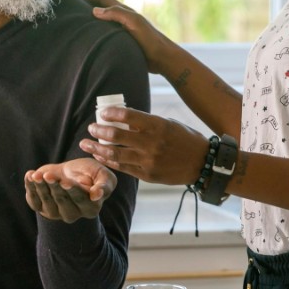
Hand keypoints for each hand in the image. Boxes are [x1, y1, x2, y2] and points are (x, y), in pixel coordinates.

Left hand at [24, 158, 116, 222]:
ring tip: (37, 175)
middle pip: (62, 201)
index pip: (80, 199)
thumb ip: (104, 184)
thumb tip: (97, 195)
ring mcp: (55, 213)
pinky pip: (33, 200)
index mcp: (91, 207)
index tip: (65, 182)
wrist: (69, 172)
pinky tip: (30, 175)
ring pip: (46, 201)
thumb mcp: (103, 175)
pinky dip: (30, 187)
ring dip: (41, 186)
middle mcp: (73, 214)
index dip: (72, 191)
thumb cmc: (89, 173)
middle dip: (55, 187)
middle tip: (48, 175)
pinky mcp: (40, 207)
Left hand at [79, 106, 210, 185]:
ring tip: (85, 144)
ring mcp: (148, 161)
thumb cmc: (185, 139)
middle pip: (116, 136)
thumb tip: (122, 119)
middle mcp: (151, 143)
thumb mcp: (168, 124)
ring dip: (97, 148)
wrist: (202, 163)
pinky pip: (123, 167)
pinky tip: (100, 156)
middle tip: (91, 128)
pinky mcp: (147, 175)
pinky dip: (109, 161)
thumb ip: (147, 123)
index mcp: (157, 126)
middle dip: (99, 131)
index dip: (111, 113)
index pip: (127, 116)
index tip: (102, 113)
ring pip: (115, 154)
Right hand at [81, 0, 179, 75]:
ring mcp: (122, 31)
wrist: (163, 59)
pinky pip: (104, 36)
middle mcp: (122, 19)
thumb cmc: (150, 40)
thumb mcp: (133, 23)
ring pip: (102, 24)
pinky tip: (88, 42)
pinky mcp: (123, 43)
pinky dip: (95, 36)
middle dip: (86, 7)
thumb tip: (94, 10)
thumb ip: (116, 14)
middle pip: (101, 10)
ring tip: (74, 25)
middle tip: (69, 10)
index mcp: (124, 11)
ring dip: (89, 22)